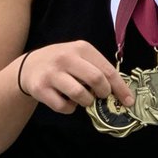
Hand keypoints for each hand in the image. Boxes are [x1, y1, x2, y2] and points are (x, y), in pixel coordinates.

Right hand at [18, 42, 133, 114]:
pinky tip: (67, 101)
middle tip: (102, 97)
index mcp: (81, 48)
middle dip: (103, 93)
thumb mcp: (79, 56)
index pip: (107, 70)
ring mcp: (52, 73)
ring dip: (86, 102)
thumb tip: (119, 92)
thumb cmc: (62, 63)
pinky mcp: (41, 88)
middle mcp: (66, 58)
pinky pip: (64, 106)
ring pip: (80, 95)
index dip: (120, 88)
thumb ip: (97, 69)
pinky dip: (70, 109)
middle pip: (96, 79)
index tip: (128, 101)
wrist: (29, 66)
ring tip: (83, 98)